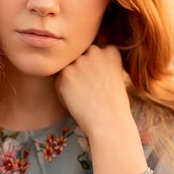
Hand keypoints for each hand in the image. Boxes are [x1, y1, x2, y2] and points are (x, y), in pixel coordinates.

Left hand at [56, 45, 147, 173]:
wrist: (108, 122)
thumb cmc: (113, 104)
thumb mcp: (114, 74)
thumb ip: (99, 62)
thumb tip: (79, 58)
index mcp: (110, 50)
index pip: (95, 52)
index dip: (95, 69)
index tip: (101, 82)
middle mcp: (95, 51)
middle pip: (80, 57)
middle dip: (82, 70)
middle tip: (90, 90)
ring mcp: (79, 61)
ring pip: (69, 68)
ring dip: (72, 80)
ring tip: (84, 96)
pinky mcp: (65, 74)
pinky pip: (59, 81)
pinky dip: (64, 92)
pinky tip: (76, 102)